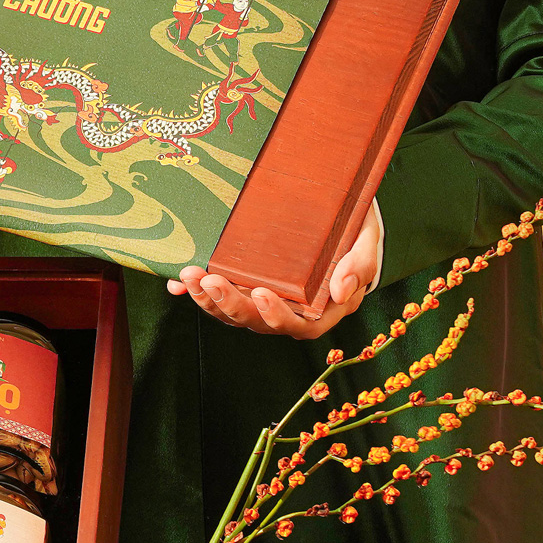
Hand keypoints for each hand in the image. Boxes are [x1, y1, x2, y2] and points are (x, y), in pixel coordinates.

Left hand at [166, 207, 382, 337]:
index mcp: (321, 310)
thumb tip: (343, 291)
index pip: (298, 325)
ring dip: (206, 299)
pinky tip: (175, 282)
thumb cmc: (355, 231)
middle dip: (229, 304)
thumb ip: (359, 265)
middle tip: (209, 280)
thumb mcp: (367, 241)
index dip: (277, 315)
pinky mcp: (243, 288)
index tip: (260, 293)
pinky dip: (193, 292)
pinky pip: (216, 297)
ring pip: (231, 312)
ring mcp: (263, 302)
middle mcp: (289, 312)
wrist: (338, 216)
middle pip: (256, 321)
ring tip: (189, 276)